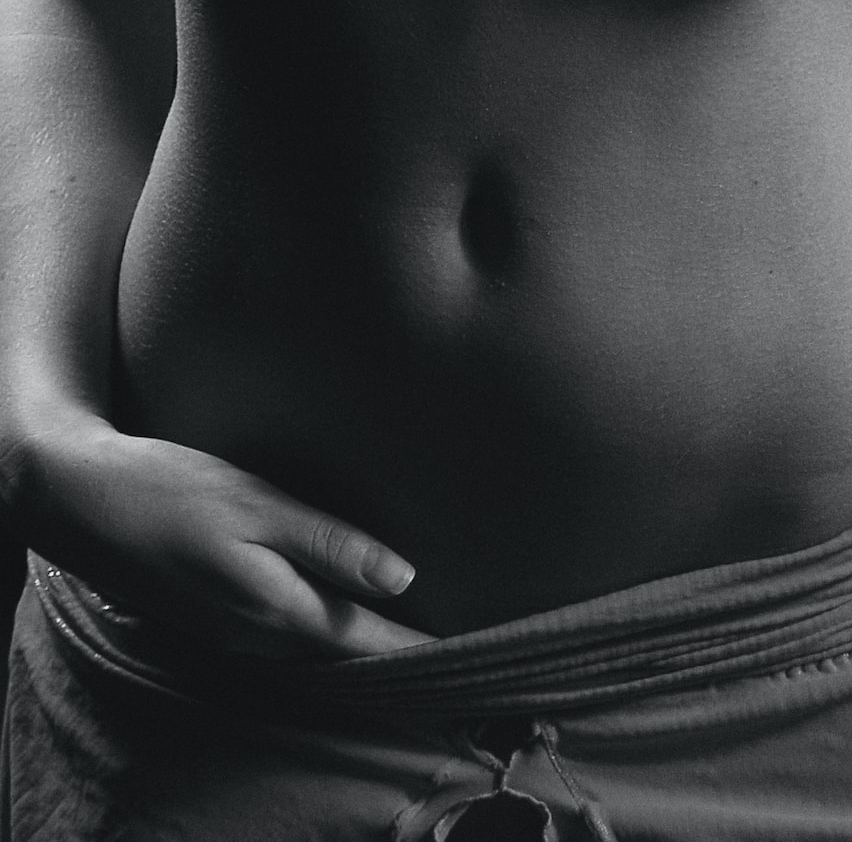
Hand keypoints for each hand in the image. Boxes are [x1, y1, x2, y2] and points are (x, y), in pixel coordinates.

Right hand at [5, 401, 430, 659]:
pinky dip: (328, 626)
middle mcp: (261, 635)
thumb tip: (402, 578)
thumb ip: (328, 544)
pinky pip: (291, 634)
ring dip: (366, 638)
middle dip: (402, 648)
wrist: (80, 502)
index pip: (370, 644)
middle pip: (348, 654)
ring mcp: (236, 631)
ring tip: (414, 621)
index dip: (422, 650)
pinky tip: (342, 602)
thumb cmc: (170, 491)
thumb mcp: (255, 506)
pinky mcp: (219, 614)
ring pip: (319, 647)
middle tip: (459, 636)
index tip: (475, 649)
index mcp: (279, 610)